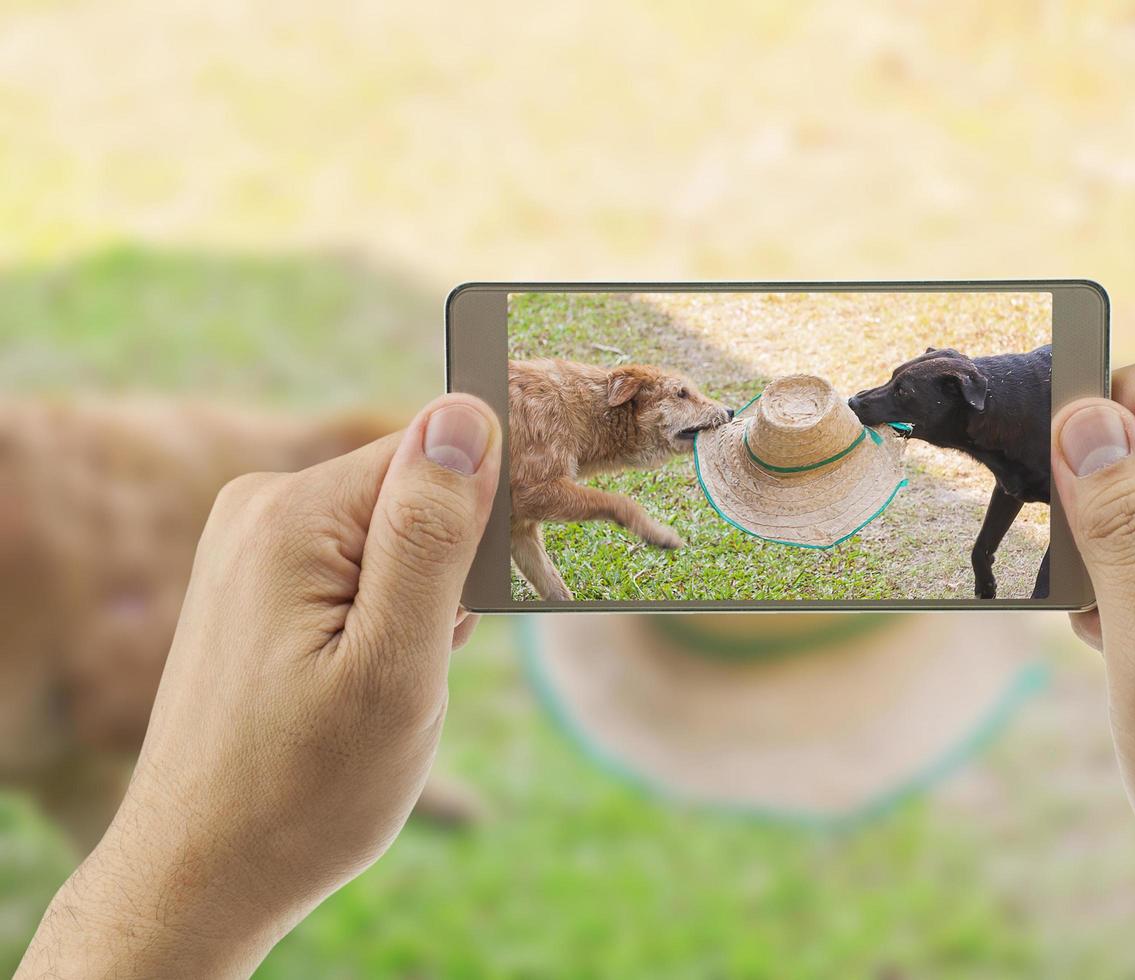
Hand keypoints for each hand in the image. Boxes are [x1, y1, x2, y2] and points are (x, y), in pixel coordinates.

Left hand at [19, 395, 500, 978]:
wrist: (202, 874)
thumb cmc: (305, 788)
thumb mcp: (396, 664)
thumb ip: (430, 534)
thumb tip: (464, 414)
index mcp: (293, 515)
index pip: (434, 453)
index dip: (479, 524)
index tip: (471, 605)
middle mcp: (260, 509)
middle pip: (411, 493)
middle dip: (447, 571)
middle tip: (426, 663)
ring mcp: (251, 548)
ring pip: (390, 537)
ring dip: (418, 604)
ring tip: (388, 686)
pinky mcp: (255, 585)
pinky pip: (355, 569)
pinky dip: (385, 620)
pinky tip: (365, 686)